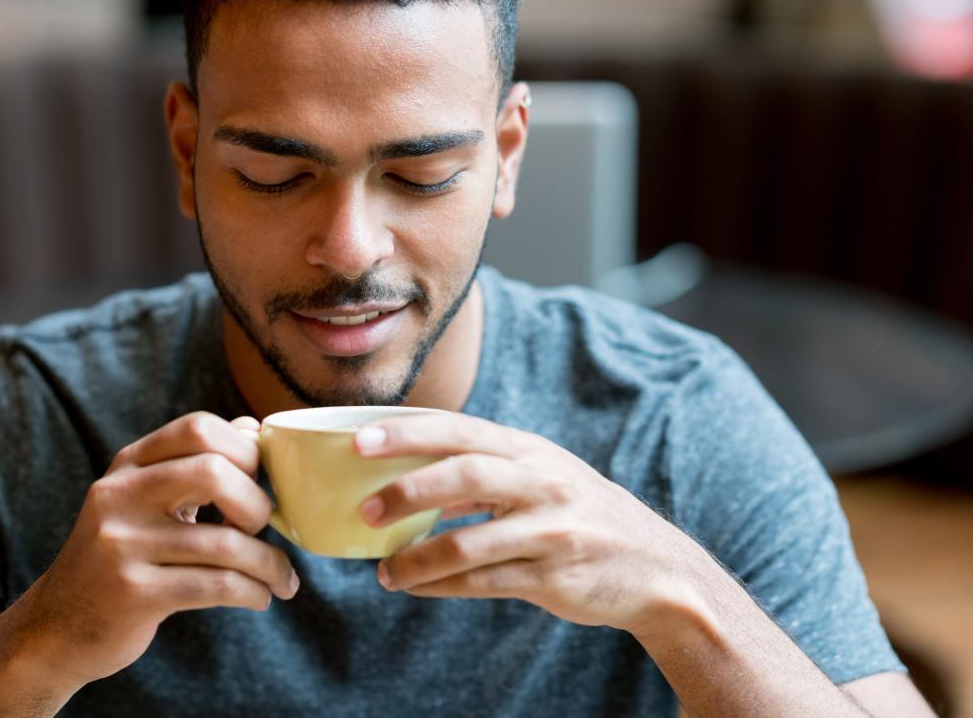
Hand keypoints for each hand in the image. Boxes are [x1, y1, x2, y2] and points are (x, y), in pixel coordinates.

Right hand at [19, 412, 299, 689]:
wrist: (56, 629)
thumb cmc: (118, 558)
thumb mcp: (143, 501)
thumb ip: (193, 463)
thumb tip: (253, 428)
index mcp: (127, 466)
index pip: (198, 428)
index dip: (244, 449)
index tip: (259, 481)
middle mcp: (119, 496)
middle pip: (213, 471)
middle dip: (256, 502)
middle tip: (264, 527)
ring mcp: (122, 545)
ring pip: (224, 542)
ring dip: (268, 563)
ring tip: (281, 579)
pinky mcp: (133, 593)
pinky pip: (216, 586)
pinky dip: (252, 592)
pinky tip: (260, 598)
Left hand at [356, 413, 703, 634]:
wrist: (657, 568)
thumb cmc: (580, 514)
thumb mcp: (541, 477)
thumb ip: (484, 471)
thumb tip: (408, 475)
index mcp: (530, 450)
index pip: (459, 430)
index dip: (408, 432)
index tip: (360, 439)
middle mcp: (542, 482)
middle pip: (466, 472)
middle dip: (409, 487)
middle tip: (365, 508)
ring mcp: (552, 530)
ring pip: (470, 540)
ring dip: (418, 557)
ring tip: (385, 571)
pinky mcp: (555, 576)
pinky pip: (486, 582)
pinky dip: (443, 586)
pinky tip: (416, 588)